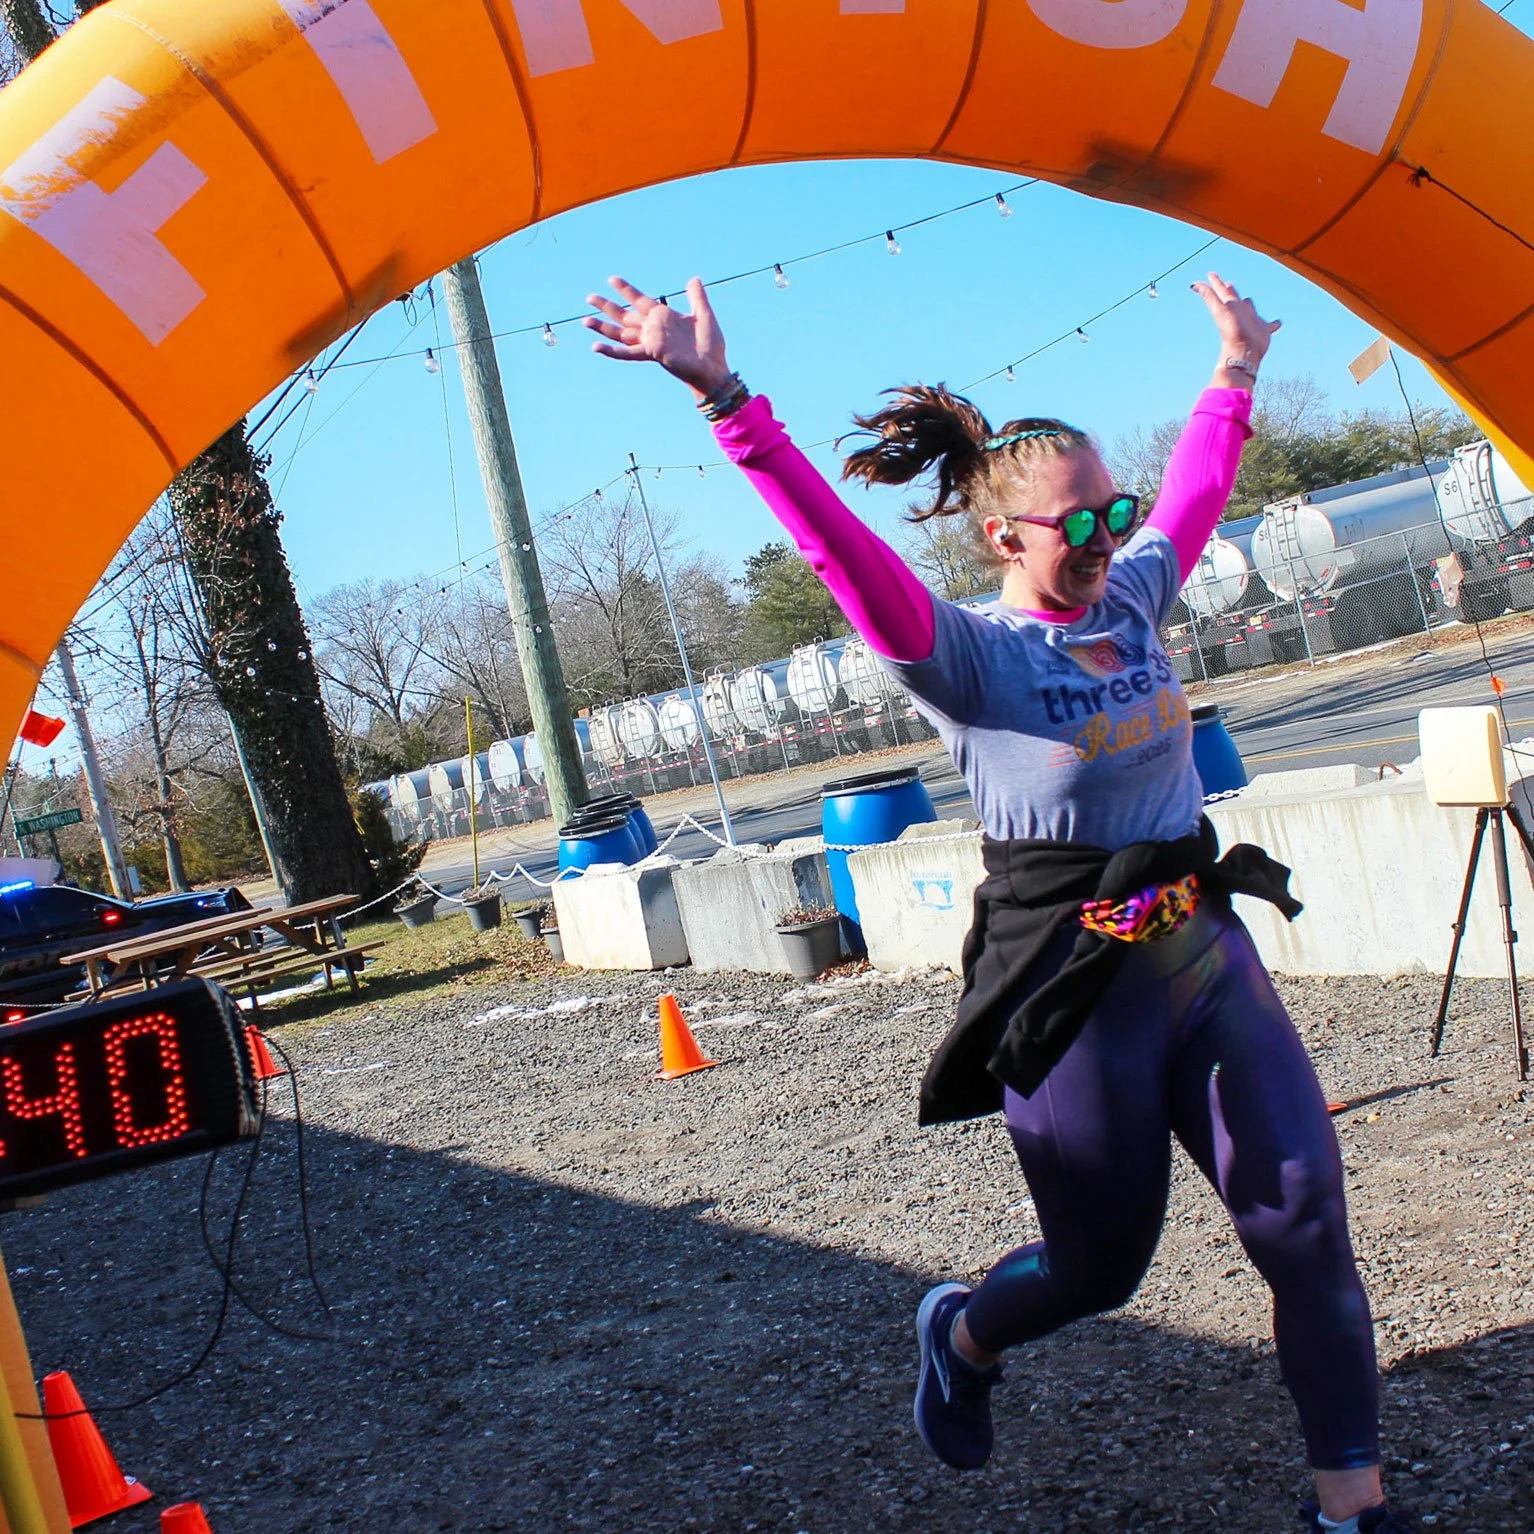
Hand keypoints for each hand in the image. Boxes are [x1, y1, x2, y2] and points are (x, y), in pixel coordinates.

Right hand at [583, 275, 730, 398]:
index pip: (639, 300)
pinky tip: (595, 347)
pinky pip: (627, 352)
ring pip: (620, 333)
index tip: (612, 279)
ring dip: (602, 327)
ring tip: (585, 320)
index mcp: (663, 317)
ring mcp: (650, 341)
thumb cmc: (710, 346)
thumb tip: (693, 278)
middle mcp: (653, 328)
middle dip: (607, 307)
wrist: (713, 368)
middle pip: (624, 316)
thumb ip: (697, 297)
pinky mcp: (652, 352)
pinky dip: (611, 350)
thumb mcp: (704, 315)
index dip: (626, 290)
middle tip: (589, 297)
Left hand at [1191, 272, 1279, 375]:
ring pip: (1251, 309)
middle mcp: (1240, 312)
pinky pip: (1270, 325)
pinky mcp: (1263, 330)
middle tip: (1228, 284)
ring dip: (1249, 305)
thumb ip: (1208, 296)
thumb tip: (1193, 284)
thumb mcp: (1219, 309)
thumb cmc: (1231, 330)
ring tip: (1248, 301)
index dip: (1216, 282)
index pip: (1222, 290)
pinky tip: (1278, 323)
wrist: (1243, 350)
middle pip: (1235, 298)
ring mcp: (1251, 321)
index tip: (1210, 274)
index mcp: (1230, 306)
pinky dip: (1274, 324)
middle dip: (1231, 290)